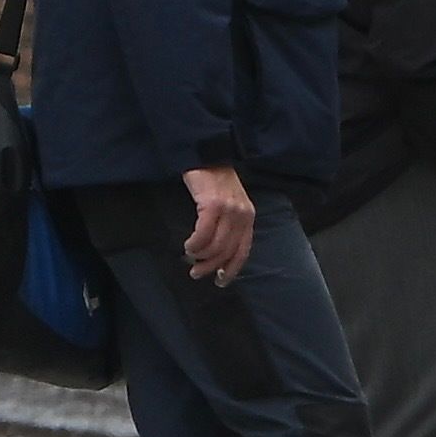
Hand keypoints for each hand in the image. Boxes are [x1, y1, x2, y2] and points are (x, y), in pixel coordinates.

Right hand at [182, 164, 253, 284]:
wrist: (205, 155)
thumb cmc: (214, 180)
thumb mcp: (229, 202)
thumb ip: (228, 223)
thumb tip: (216, 250)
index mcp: (248, 217)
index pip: (243, 250)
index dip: (232, 269)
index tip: (220, 281)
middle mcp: (242, 215)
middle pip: (227, 251)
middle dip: (211, 266)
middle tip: (196, 273)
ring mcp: (228, 210)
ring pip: (215, 245)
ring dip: (200, 255)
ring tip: (189, 256)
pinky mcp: (212, 205)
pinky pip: (202, 234)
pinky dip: (194, 244)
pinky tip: (187, 245)